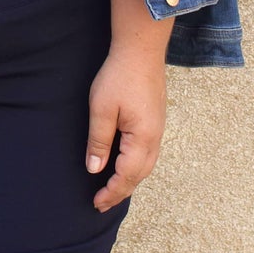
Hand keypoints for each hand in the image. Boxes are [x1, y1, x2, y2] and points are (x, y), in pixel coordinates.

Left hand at [85, 46, 167, 211]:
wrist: (141, 49)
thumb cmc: (119, 76)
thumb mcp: (101, 109)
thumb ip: (99, 141)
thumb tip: (95, 169)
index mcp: (142, 138)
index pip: (127, 175)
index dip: (111, 192)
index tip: (96, 203)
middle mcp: (155, 137)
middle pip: (140, 175)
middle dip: (121, 191)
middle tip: (102, 203)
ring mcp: (158, 129)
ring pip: (146, 165)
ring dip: (129, 180)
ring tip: (112, 188)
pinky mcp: (156, 120)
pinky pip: (148, 152)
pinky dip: (136, 166)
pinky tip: (125, 164)